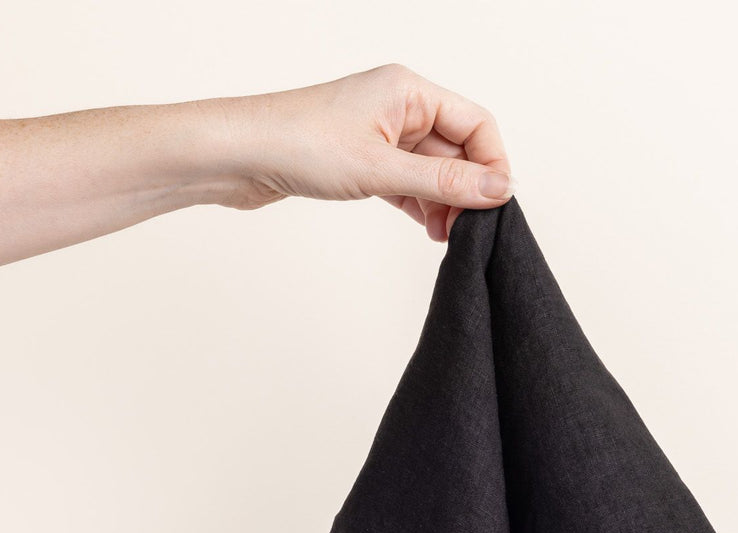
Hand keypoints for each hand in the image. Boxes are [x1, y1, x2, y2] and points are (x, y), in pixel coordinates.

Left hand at [202, 63, 515, 241]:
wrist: (238, 155)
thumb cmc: (299, 144)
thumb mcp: (381, 169)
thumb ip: (444, 183)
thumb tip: (498, 190)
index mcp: (408, 91)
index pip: (475, 124)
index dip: (492, 165)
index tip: (496, 205)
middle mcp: (397, 107)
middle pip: (456, 150)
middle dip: (466, 191)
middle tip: (469, 231)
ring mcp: (379, 135)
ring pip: (431, 171)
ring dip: (443, 203)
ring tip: (446, 237)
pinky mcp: (362, 161)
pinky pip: (407, 182)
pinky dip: (419, 205)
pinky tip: (426, 229)